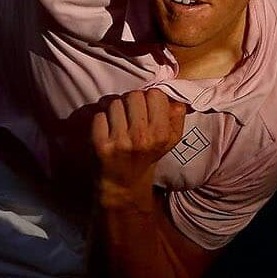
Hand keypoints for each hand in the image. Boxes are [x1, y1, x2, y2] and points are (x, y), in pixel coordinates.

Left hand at [90, 89, 189, 204]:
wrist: (122, 182)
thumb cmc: (146, 154)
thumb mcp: (169, 139)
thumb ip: (176, 116)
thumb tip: (175, 97)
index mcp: (160, 134)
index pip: (155, 94)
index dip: (149, 98)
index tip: (146, 106)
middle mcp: (141, 137)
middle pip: (134, 95)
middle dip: (131, 101)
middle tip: (130, 113)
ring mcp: (120, 141)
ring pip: (115, 103)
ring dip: (115, 109)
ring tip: (118, 122)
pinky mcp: (101, 145)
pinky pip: (99, 115)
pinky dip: (101, 119)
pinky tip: (106, 130)